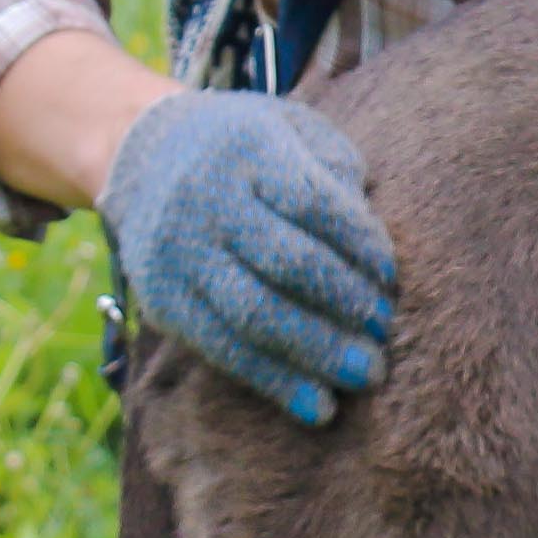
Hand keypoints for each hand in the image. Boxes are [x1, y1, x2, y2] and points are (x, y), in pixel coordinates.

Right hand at [98, 92, 397, 427]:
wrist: (145, 156)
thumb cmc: (248, 148)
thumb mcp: (293, 131)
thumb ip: (336, 175)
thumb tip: (376, 252)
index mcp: (249, 149)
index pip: (311, 202)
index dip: (358, 243)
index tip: (392, 279)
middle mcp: (206, 200)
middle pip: (285, 262)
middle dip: (344, 305)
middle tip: (385, 336)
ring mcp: (179, 254)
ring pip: (252, 315)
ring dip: (315, 353)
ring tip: (365, 376)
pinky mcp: (163, 301)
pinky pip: (222, 349)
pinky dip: (273, 381)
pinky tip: (318, 406)